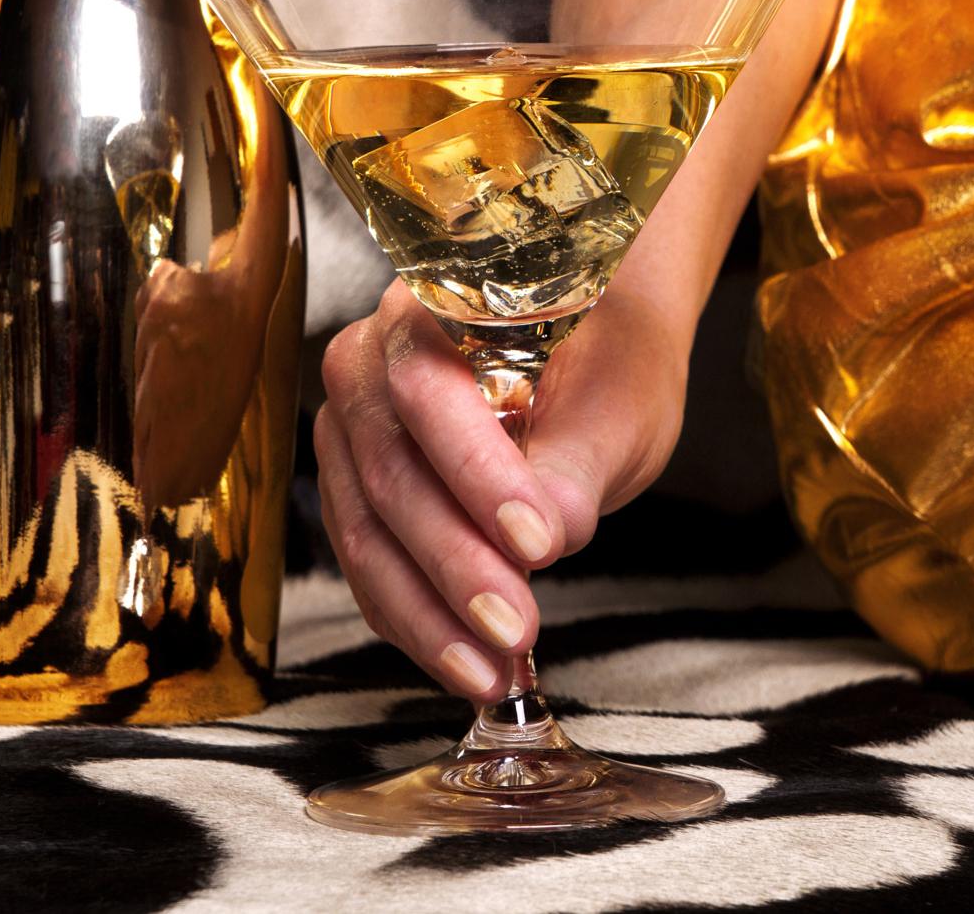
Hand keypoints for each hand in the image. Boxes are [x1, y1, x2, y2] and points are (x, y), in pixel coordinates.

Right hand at [315, 278, 690, 700]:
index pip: (429, 392)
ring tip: (493, 668)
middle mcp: (370, 359)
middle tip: (516, 628)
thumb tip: (548, 536)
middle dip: (452, 563)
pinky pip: (370, 563)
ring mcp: (351, 426)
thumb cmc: (610, 356)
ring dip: (428, 612)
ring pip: (367, 529)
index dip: (476, 473)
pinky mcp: (354, 488)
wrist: (592, 348)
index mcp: (432, 304)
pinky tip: (466, 663)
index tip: (539, 542)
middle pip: (389, 470)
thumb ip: (580, 462)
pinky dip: (416, 620)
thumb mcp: (621, 401)